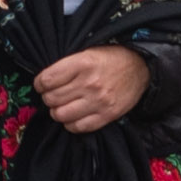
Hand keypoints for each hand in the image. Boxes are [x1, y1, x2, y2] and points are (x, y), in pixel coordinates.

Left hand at [34, 44, 151, 133]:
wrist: (140, 67)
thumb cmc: (110, 58)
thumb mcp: (87, 52)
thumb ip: (67, 66)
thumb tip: (44, 82)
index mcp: (82, 63)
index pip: (47, 80)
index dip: (39, 84)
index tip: (41, 84)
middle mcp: (89, 83)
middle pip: (52, 99)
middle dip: (47, 98)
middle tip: (52, 95)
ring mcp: (99, 101)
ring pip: (61, 115)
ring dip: (57, 112)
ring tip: (62, 106)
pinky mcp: (107, 116)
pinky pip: (78, 127)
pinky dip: (70, 124)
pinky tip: (73, 116)